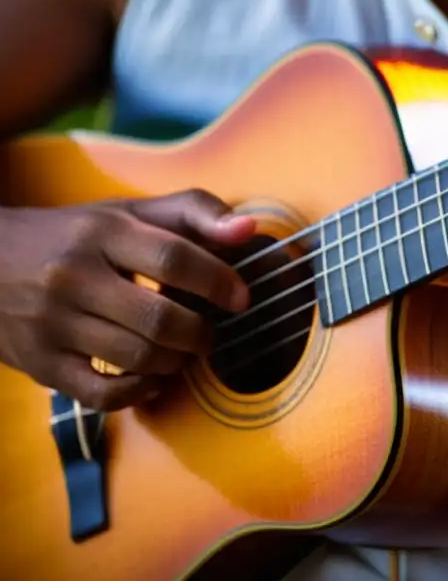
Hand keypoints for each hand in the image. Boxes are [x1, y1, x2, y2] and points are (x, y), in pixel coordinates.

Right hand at [0, 190, 254, 409]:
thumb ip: (194, 212)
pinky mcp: (40, 364)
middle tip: (209, 333)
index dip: (218, 281)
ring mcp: (51, 323)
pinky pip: (103, 395)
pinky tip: (153, 377)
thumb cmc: (76, 235)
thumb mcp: (130, 212)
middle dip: (200, 333)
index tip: (240, 298)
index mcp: (102, 232)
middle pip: (159, 318)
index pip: (173, 258)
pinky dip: (140, 392)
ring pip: (136, 358)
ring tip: (184, 351)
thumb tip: (248, 230)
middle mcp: (72, 276)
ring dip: (176, 362)